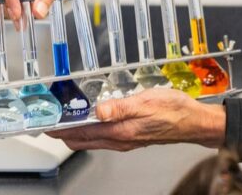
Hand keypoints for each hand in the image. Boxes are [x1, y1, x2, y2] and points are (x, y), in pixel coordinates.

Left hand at [45, 88, 226, 151]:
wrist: (195, 122)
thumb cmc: (175, 111)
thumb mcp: (147, 101)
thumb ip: (120, 106)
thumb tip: (98, 110)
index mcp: (120, 131)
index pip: (81, 133)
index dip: (61, 128)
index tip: (46, 123)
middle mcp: (120, 139)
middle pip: (82, 140)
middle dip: (63, 132)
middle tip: (50, 121)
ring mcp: (125, 140)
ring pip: (92, 139)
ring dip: (77, 131)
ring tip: (66, 120)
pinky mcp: (132, 137)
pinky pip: (104, 137)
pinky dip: (92, 130)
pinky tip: (94, 120)